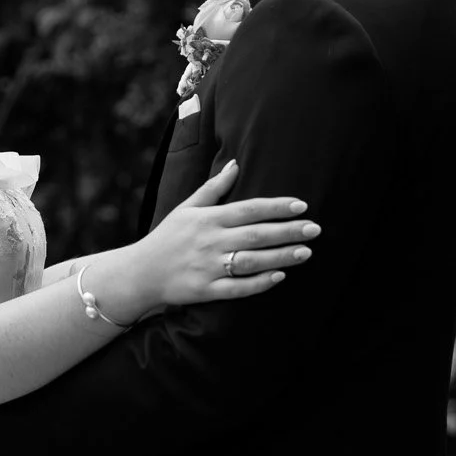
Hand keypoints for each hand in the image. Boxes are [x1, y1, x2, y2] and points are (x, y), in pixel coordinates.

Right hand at [95, 160, 318, 315]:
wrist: (139, 273)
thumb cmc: (167, 238)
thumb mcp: (187, 208)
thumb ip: (213, 188)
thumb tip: (235, 164)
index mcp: (208, 219)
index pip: (248, 209)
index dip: (276, 207)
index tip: (301, 205)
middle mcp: (210, 241)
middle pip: (255, 234)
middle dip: (288, 231)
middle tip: (315, 229)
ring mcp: (208, 267)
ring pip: (251, 261)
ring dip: (280, 256)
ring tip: (306, 252)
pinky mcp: (206, 290)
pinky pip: (237, 288)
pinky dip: (259, 283)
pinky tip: (279, 277)